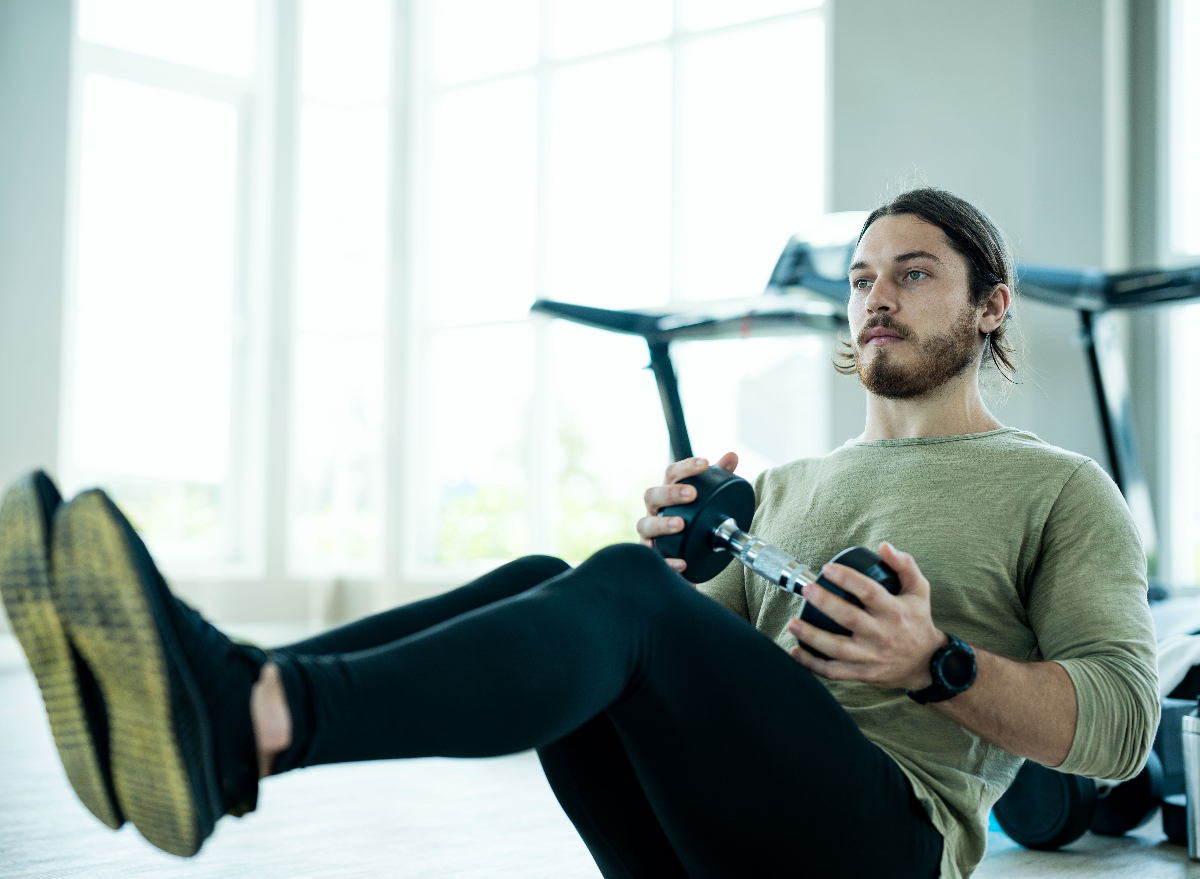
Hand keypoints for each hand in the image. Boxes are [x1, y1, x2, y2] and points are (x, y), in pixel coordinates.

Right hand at [636, 452, 738, 572]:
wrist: (685, 553)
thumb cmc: (692, 520)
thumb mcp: (706, 499)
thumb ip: (718, 478)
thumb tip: (732, 455)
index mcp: (667, 493)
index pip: (671, 474)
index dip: (686, 467)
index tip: (704, 464)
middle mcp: (655, 510)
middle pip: (652, 496)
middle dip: (671, 493)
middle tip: (692, 494)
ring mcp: (650, 533)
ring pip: (646, 525)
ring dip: (662, 524)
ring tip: (681, 524)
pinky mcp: (653, 555)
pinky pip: (655, 558)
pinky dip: (667, 560)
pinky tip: (682, 562)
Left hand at [785, 542, 945, 690]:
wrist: (927, 664)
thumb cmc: (917, 621)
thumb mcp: (919, 590)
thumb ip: (904, 565)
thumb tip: (884, 546)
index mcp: (894, 611)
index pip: (868, 592)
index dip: (847, 578)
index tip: (827, 569)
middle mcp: (882, 635)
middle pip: (849, 618)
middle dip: (824, 603)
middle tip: (806, 589)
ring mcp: (871, 657)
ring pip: (837, 648)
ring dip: (812, 636)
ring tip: (793, 623)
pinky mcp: (862, 674)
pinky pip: (833, 671)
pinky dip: (812, 664)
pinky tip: (795, 651)